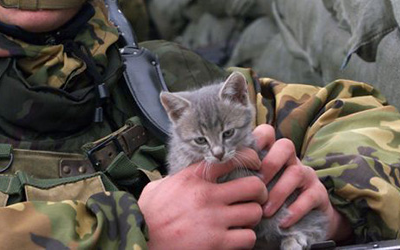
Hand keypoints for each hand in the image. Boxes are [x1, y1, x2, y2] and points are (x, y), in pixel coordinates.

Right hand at [138, 149, 266, 249]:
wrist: (140, 239)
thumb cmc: (147, 214)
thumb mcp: (159, 187)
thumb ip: (177, 177)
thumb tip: (186, 175)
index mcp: (193, 177)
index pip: (230, 159)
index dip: (248, 160)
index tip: (253, 165)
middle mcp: (206, 195)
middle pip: (253, 186)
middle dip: (259, 191)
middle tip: (255, 197)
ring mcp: (213, 219)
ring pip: (254, 212)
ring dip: (251, 217)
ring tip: (244, 220)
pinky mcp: (217, 243)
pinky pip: (247, 237)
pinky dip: (245, 238)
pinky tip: (236, 238)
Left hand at [252, 124, 351, 241]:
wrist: (304, 222)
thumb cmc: (269, 201)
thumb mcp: (255, 187)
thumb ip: (241, 178)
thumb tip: (216, 178)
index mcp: (272, 153)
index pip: (266, 133)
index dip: (255, 141)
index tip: (242, 162)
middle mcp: (291, 160)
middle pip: (285, 145)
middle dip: (269, 165)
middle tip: (256, 186)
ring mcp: (306, 174)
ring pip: (296, 172)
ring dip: (278, 193)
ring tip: (265, 211)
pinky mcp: (319, 193)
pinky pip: (310, 196)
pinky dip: (295, 210)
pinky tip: (283, 221)